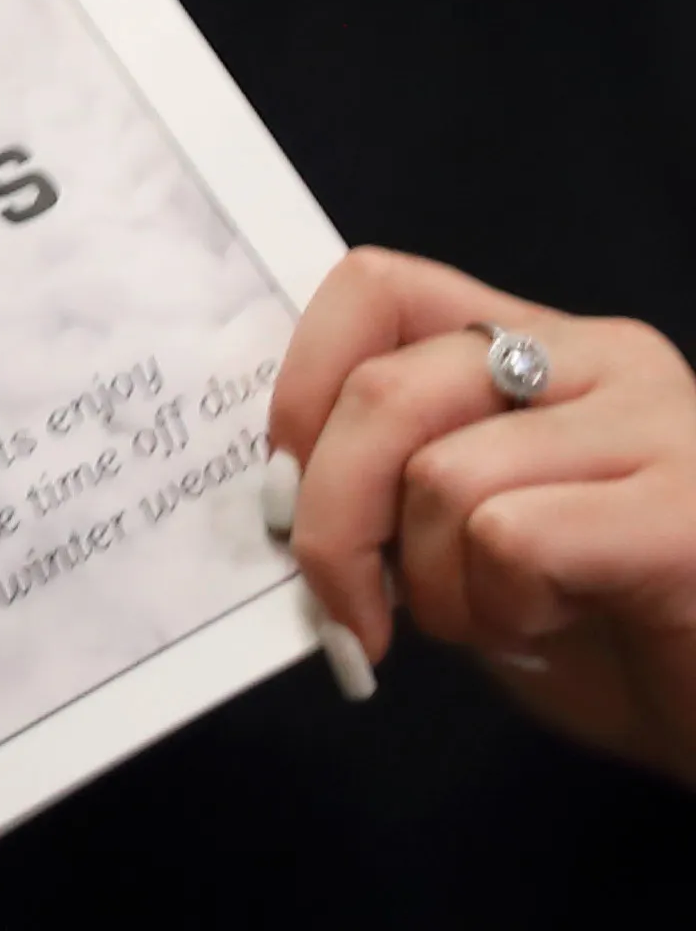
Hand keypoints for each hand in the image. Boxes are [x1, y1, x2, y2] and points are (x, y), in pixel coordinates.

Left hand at [276, 247, 695, 787]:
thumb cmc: (618, 640)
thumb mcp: (475, 546)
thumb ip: (397, 489)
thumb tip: (276, 490)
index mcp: (543, 347)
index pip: (376, 290)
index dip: (299, 389)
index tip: (283, 490)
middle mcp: (603, 360)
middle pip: (383, 390)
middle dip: (329, 521)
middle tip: (351, 612)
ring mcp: (656, 425)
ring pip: (442, 475)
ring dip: (436, 587)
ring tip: (503, 621)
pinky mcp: (685, 509)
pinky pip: (513, 537)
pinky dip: (498, 607)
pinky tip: (554, 628)